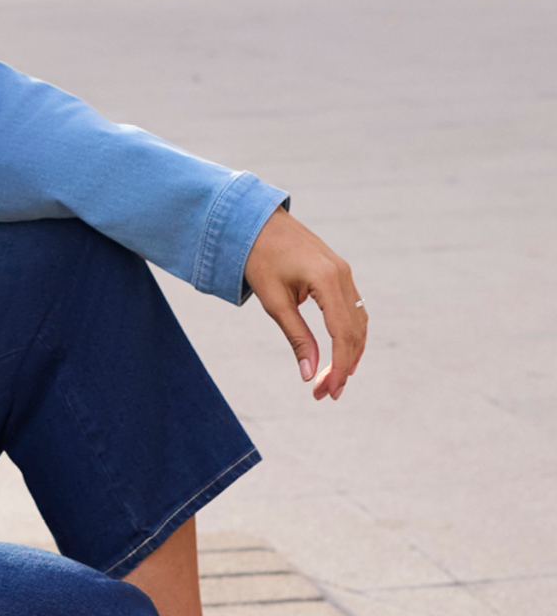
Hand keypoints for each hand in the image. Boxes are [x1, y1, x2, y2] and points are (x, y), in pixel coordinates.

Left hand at [243, 206, 365, 400]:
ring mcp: (345, 273)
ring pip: (358, 322)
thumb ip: (296, 337)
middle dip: (343, 366)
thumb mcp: (274, 301)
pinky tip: (339, 353)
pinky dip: (348, 334)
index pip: (343, 333)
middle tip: (325, 394)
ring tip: (332, 380)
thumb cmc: (258, 259)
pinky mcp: (340, 273)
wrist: (256, 222)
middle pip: (355, 331)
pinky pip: (352, 309)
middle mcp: (343, 275)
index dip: (339, 366)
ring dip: (349, 352)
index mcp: (327, 280)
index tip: (328, 391)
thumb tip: (307, 373)